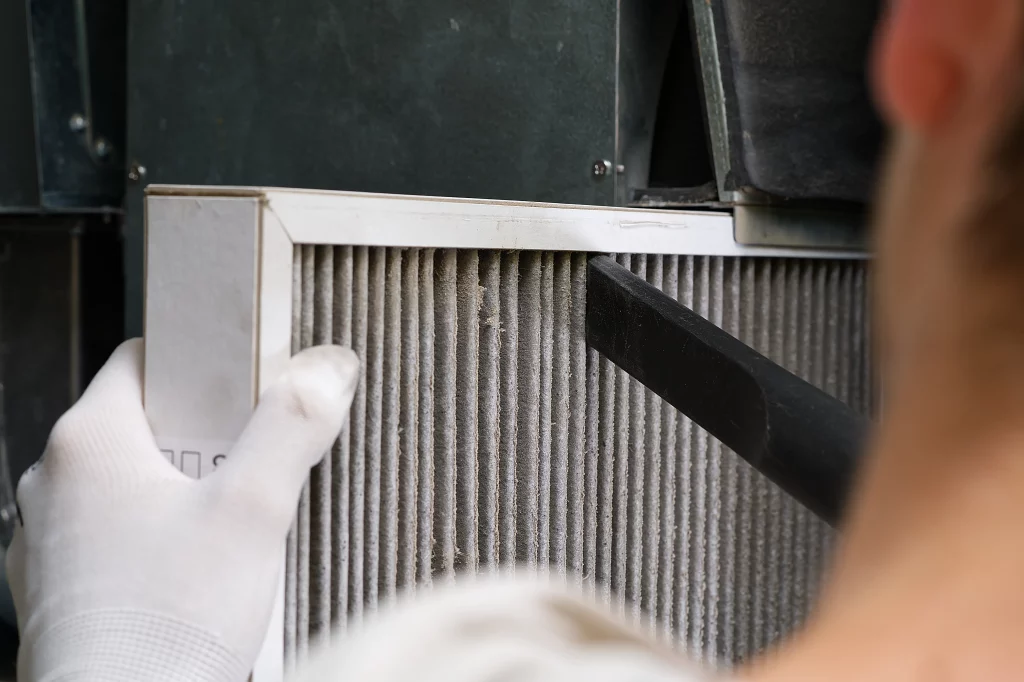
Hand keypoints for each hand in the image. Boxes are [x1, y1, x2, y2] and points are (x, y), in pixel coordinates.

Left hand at [7, 339, 357, 681]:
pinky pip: (116, 539)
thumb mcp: (253, 509)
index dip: (202, 364)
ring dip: (183, 492)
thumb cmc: (170, 622)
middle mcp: (52, 483)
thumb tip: (328, 367)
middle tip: (257, 463)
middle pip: (142, 425)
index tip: (248, 385)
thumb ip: (292, 426)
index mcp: (88, 442)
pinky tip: (199, 574)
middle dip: (206, 437)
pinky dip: (157, 540)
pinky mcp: (59, 592)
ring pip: (129, 485)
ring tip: (236, 526)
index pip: (143, 360)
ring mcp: (47, 542)